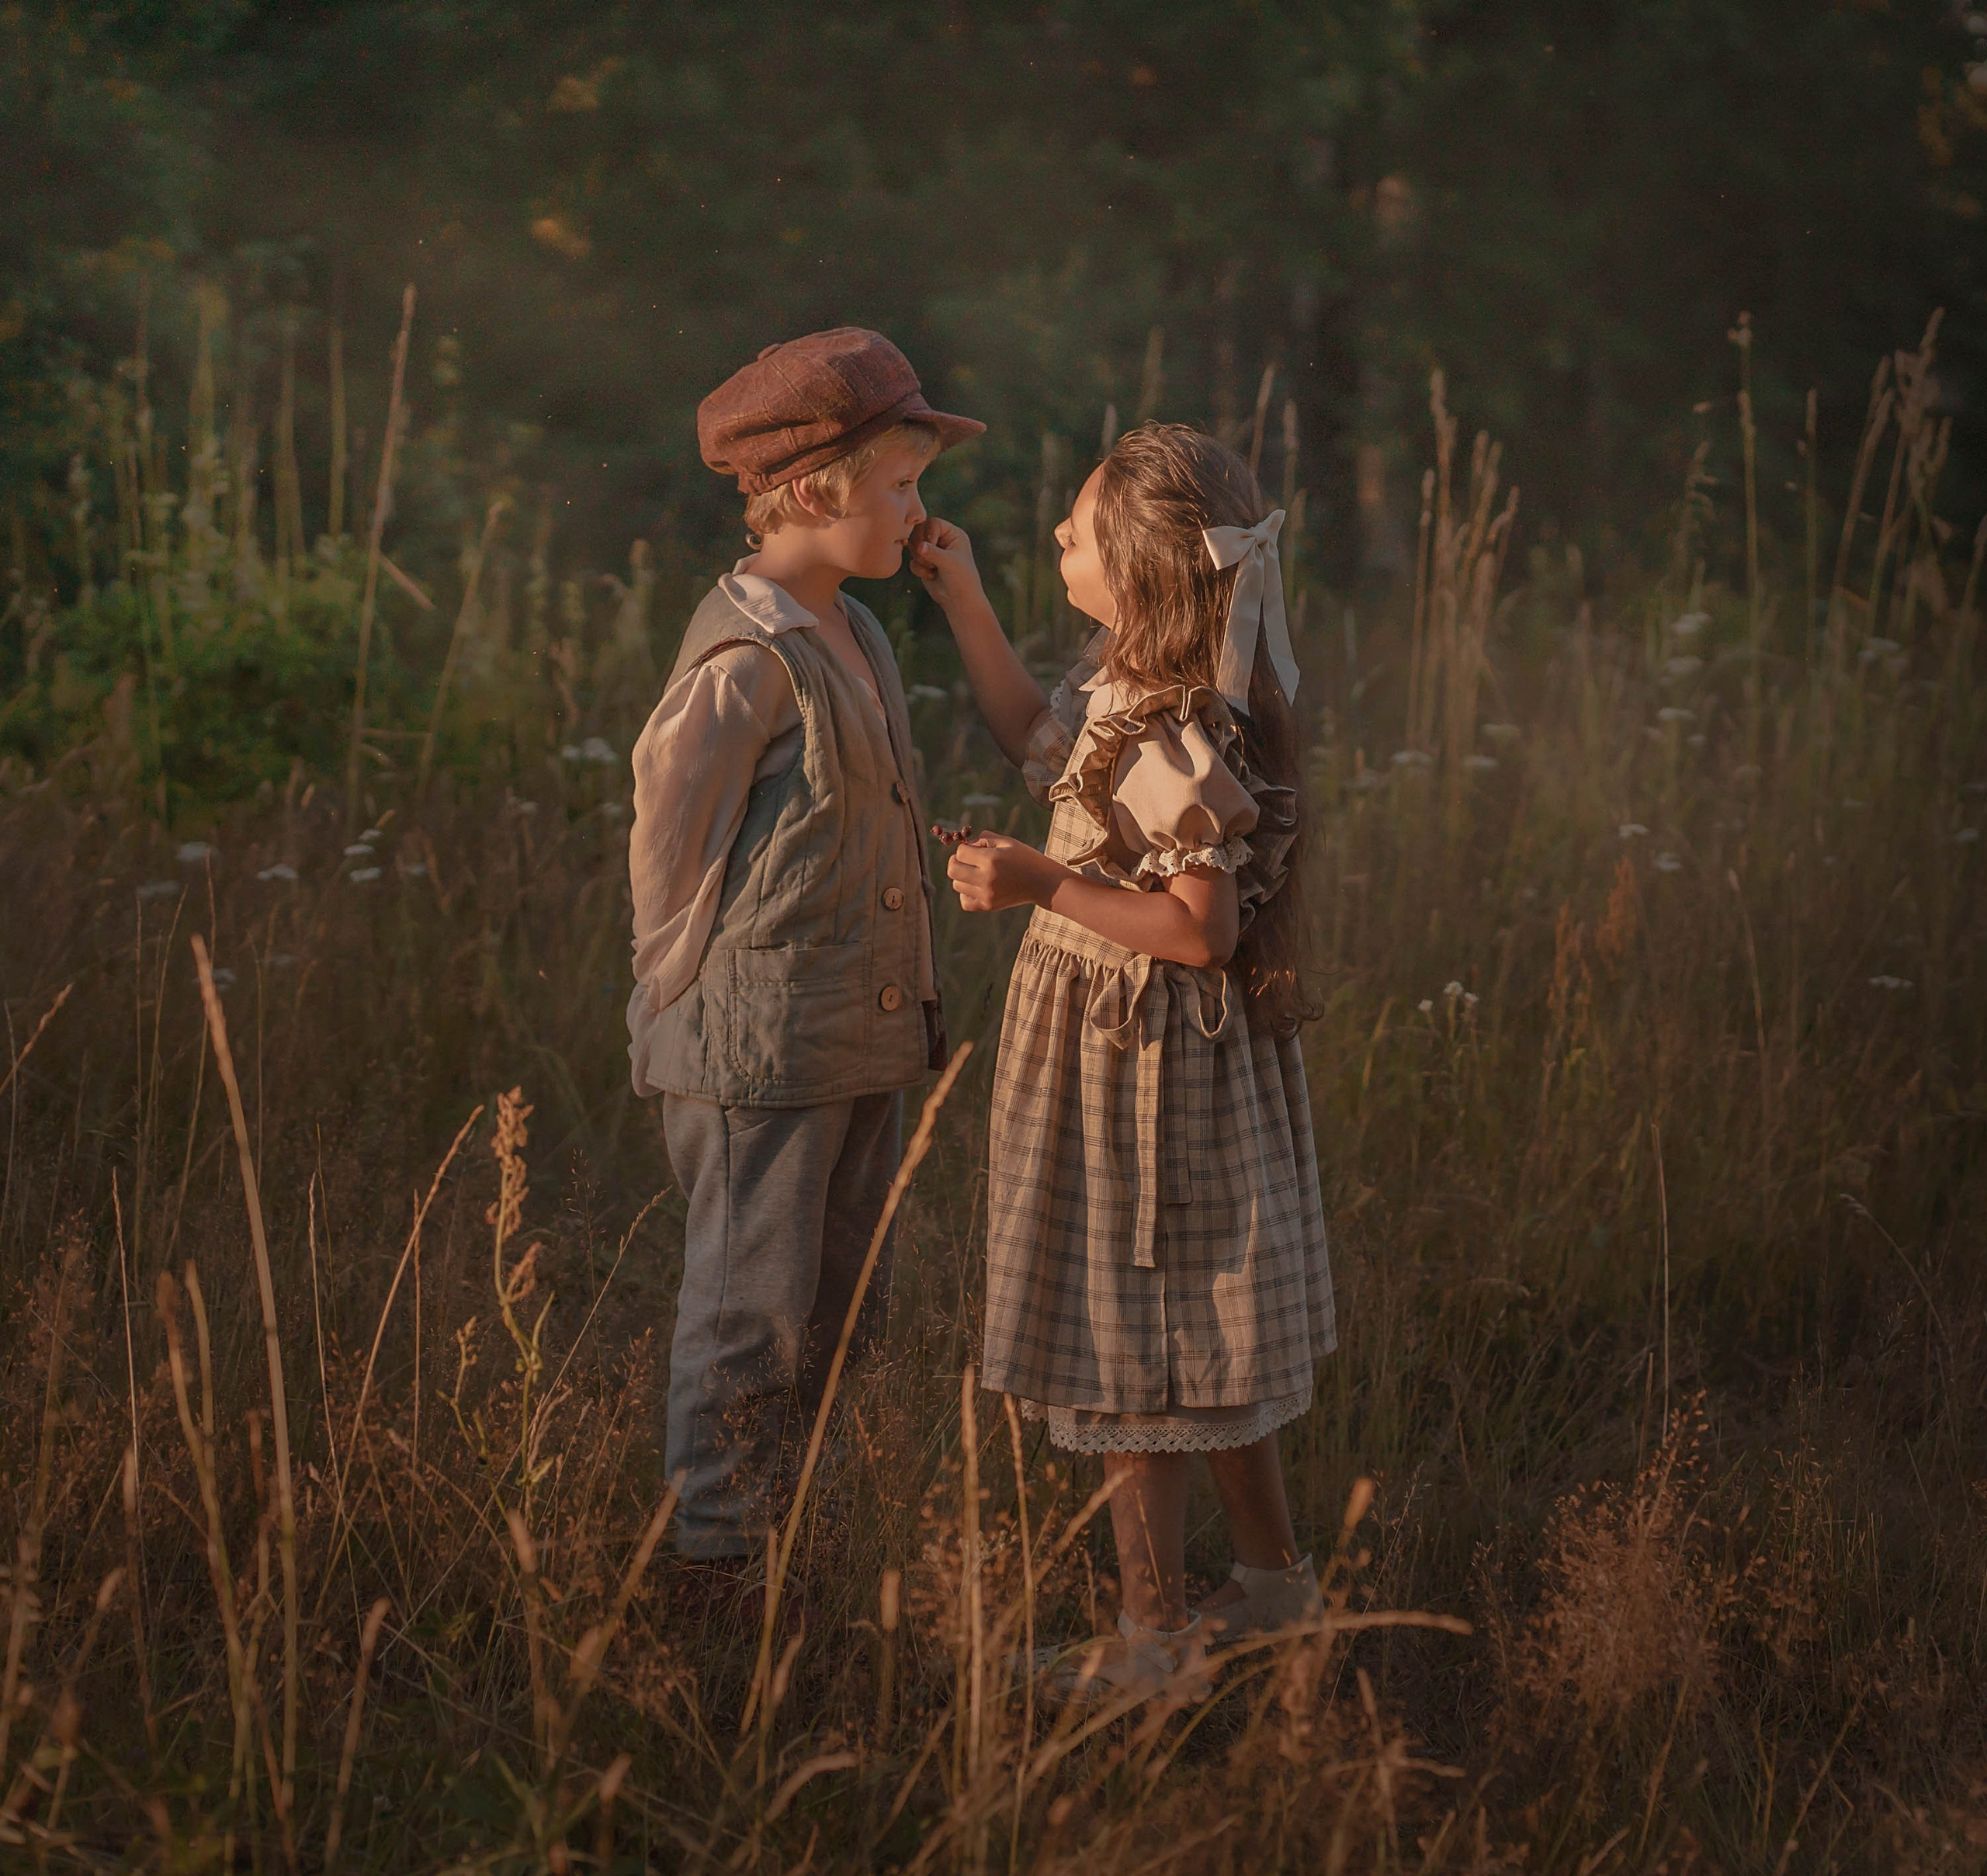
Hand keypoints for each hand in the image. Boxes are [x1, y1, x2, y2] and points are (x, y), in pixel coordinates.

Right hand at [909, 517, 989, 616]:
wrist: (959, 601)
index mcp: (953, 534)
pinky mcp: (925, 564)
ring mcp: (933, 552)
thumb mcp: (949, 563)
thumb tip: (918, 546)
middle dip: (920, 547)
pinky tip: (931, 576)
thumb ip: (933, 552)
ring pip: (913, 546)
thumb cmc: (961, 579)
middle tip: (927, 559)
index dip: (928, 533)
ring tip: (931, 568)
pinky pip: (913, 560)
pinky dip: (919, 569)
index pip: (933, 523)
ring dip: (920, 559)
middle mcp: (942, 540)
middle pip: (919, 532)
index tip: (932, 546)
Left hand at [945, 833, 1063, 913]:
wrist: (1043, 883)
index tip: (976, 849)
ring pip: (957, 885)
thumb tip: (966, 845)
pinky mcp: (989, 906)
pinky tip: (977, 887)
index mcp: (991, 860)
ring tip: (977, 873)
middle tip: (967, 860)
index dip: (965, 848)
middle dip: (957, 861)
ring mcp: (987, 895)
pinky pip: (964, 902)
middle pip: (952, 870)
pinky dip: (966, 894)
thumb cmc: (1026, 858)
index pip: (960, 852)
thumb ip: (985, 838)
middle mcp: (987, 878)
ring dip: (962, 877)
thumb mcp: (1007, 842)